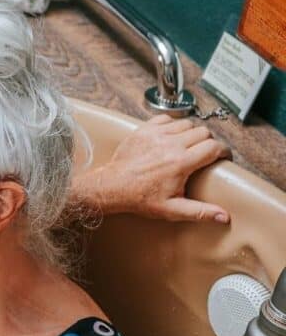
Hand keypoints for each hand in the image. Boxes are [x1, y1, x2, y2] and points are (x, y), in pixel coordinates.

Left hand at [84, 115, 230, 221]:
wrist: (112, 187)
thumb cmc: (139, 198)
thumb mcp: (172, 209)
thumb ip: (200, 212)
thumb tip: (223, 216)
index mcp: (181, 162)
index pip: (214, 147)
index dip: (223, 151)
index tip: (223, 157)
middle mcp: (170, 145)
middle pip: (203, 132)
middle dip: (208, 142)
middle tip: (204, 153)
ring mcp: (156, 135)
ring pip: (187, 123)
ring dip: (191, 133)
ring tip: (188, 145)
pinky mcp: (144, 130)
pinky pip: (166, 119)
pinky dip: (172, 125)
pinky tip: (171, 137)